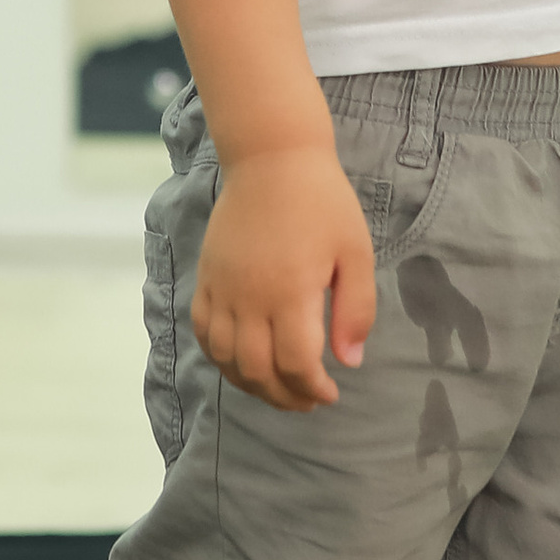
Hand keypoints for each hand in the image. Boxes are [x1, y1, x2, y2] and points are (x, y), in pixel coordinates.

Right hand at [190, 147, 377, 413]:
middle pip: (257, 370)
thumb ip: (356, 310)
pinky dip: (220, 357)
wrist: (272, 158)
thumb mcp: (356, 252)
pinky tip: (242, 362)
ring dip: (250, 384)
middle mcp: (249, 296)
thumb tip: (350, 362)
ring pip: (225, 358)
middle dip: (283, 397)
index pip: (295, 364)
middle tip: (307, 401)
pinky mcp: (206, 277)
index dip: (313, 388)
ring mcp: (222, 288)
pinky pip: (203, 332)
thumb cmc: (322, 202)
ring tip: (277, 389)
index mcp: (290, 291)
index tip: (330, 394)